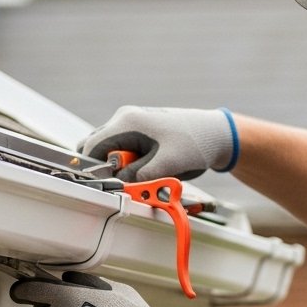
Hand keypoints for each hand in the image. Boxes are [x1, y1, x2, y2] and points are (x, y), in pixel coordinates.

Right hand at [81, 106, 238, 180]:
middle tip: (126, 180)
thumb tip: (118, 185)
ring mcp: (131, 126)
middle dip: (105, 168)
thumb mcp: (167, 164)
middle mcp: (124, 120)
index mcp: (127, 122)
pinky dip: (129, 165)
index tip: (104, 185)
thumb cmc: (194, 143)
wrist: (214, 135)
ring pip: (109, 152)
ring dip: (120, 168)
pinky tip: (148, 169)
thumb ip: (139, 176)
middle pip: (96, 148)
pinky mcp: (139, 135)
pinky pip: (123, 153)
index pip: (92, 146)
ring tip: (144, 174)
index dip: (92, 169)